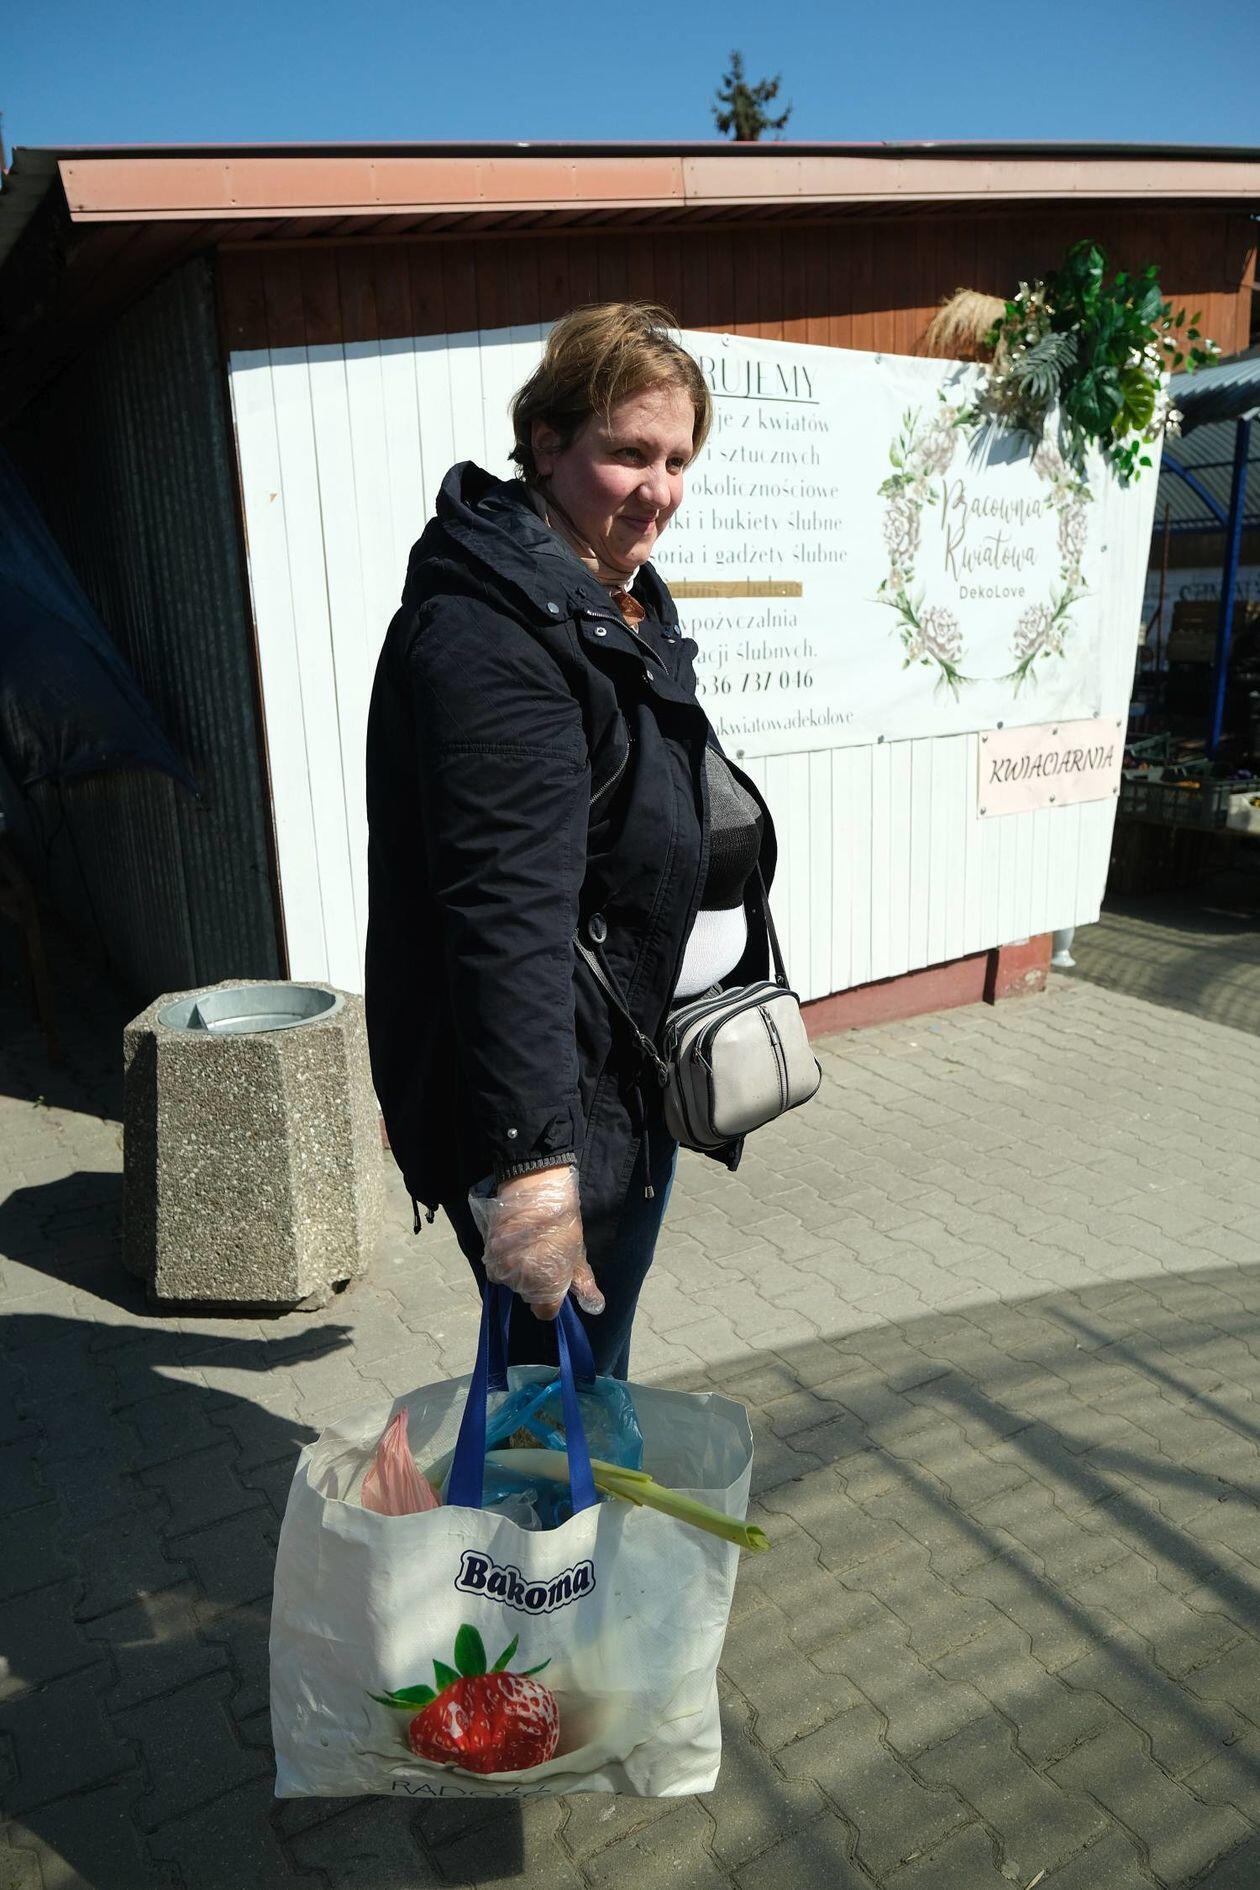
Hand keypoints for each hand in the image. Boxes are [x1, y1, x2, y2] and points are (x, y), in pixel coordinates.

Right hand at [469, 1164, 604, 1321]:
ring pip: (510, 1279)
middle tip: (544, 1256)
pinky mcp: (489, 1250)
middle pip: (527, 1294)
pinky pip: (497, 1265)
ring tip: (529, 1245)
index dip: (551, 1301)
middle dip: (536, 1281)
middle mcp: (521, 1282)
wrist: (535, 1186)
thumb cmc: (562, 1220)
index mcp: (546, 1285)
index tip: (555, 1283)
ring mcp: (502, 1266)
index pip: (544, 1312)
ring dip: (519, 1269)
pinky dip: (505, 1258)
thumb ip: (582, 1283)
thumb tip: (595, 1306)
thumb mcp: (577, 1252)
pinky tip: (515, 1240)